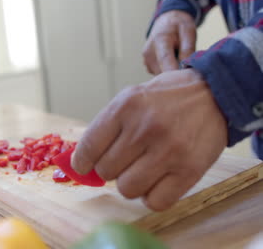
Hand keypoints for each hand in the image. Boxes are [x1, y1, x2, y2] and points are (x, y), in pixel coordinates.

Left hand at [71, 68, 226, 210]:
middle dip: (111, 169)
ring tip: (142, 169)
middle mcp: (145, 128)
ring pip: (127, 189)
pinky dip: (152, 197)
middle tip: (125, 160)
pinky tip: (157, 182)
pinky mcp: (189, 170)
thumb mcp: (131, 99)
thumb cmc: (165, 100)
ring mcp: (168, 150)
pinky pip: (155, 202)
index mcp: (125, 107)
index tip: (83, 167)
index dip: (82, 162)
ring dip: (131, 184)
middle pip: (106, 171)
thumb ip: (106, 128)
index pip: (89, 146)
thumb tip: (82, 163)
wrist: (214, 94)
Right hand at [143, 10, 196, 74]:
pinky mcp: (147, 65)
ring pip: (161, 75)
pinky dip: (168, 72)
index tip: (184, 81)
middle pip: (163, 71)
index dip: (174, 72)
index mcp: (159, 40)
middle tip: (190, 72)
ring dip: (172, 73)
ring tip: (181, 63)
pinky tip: (174, 63)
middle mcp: (149, 52)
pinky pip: (159, 74)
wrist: (166, 21)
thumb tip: (186, 67)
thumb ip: (187, 48)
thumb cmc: (179, 25)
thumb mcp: (189, 31)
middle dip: (176, 75)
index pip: (165, 60)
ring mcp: (146, 60)